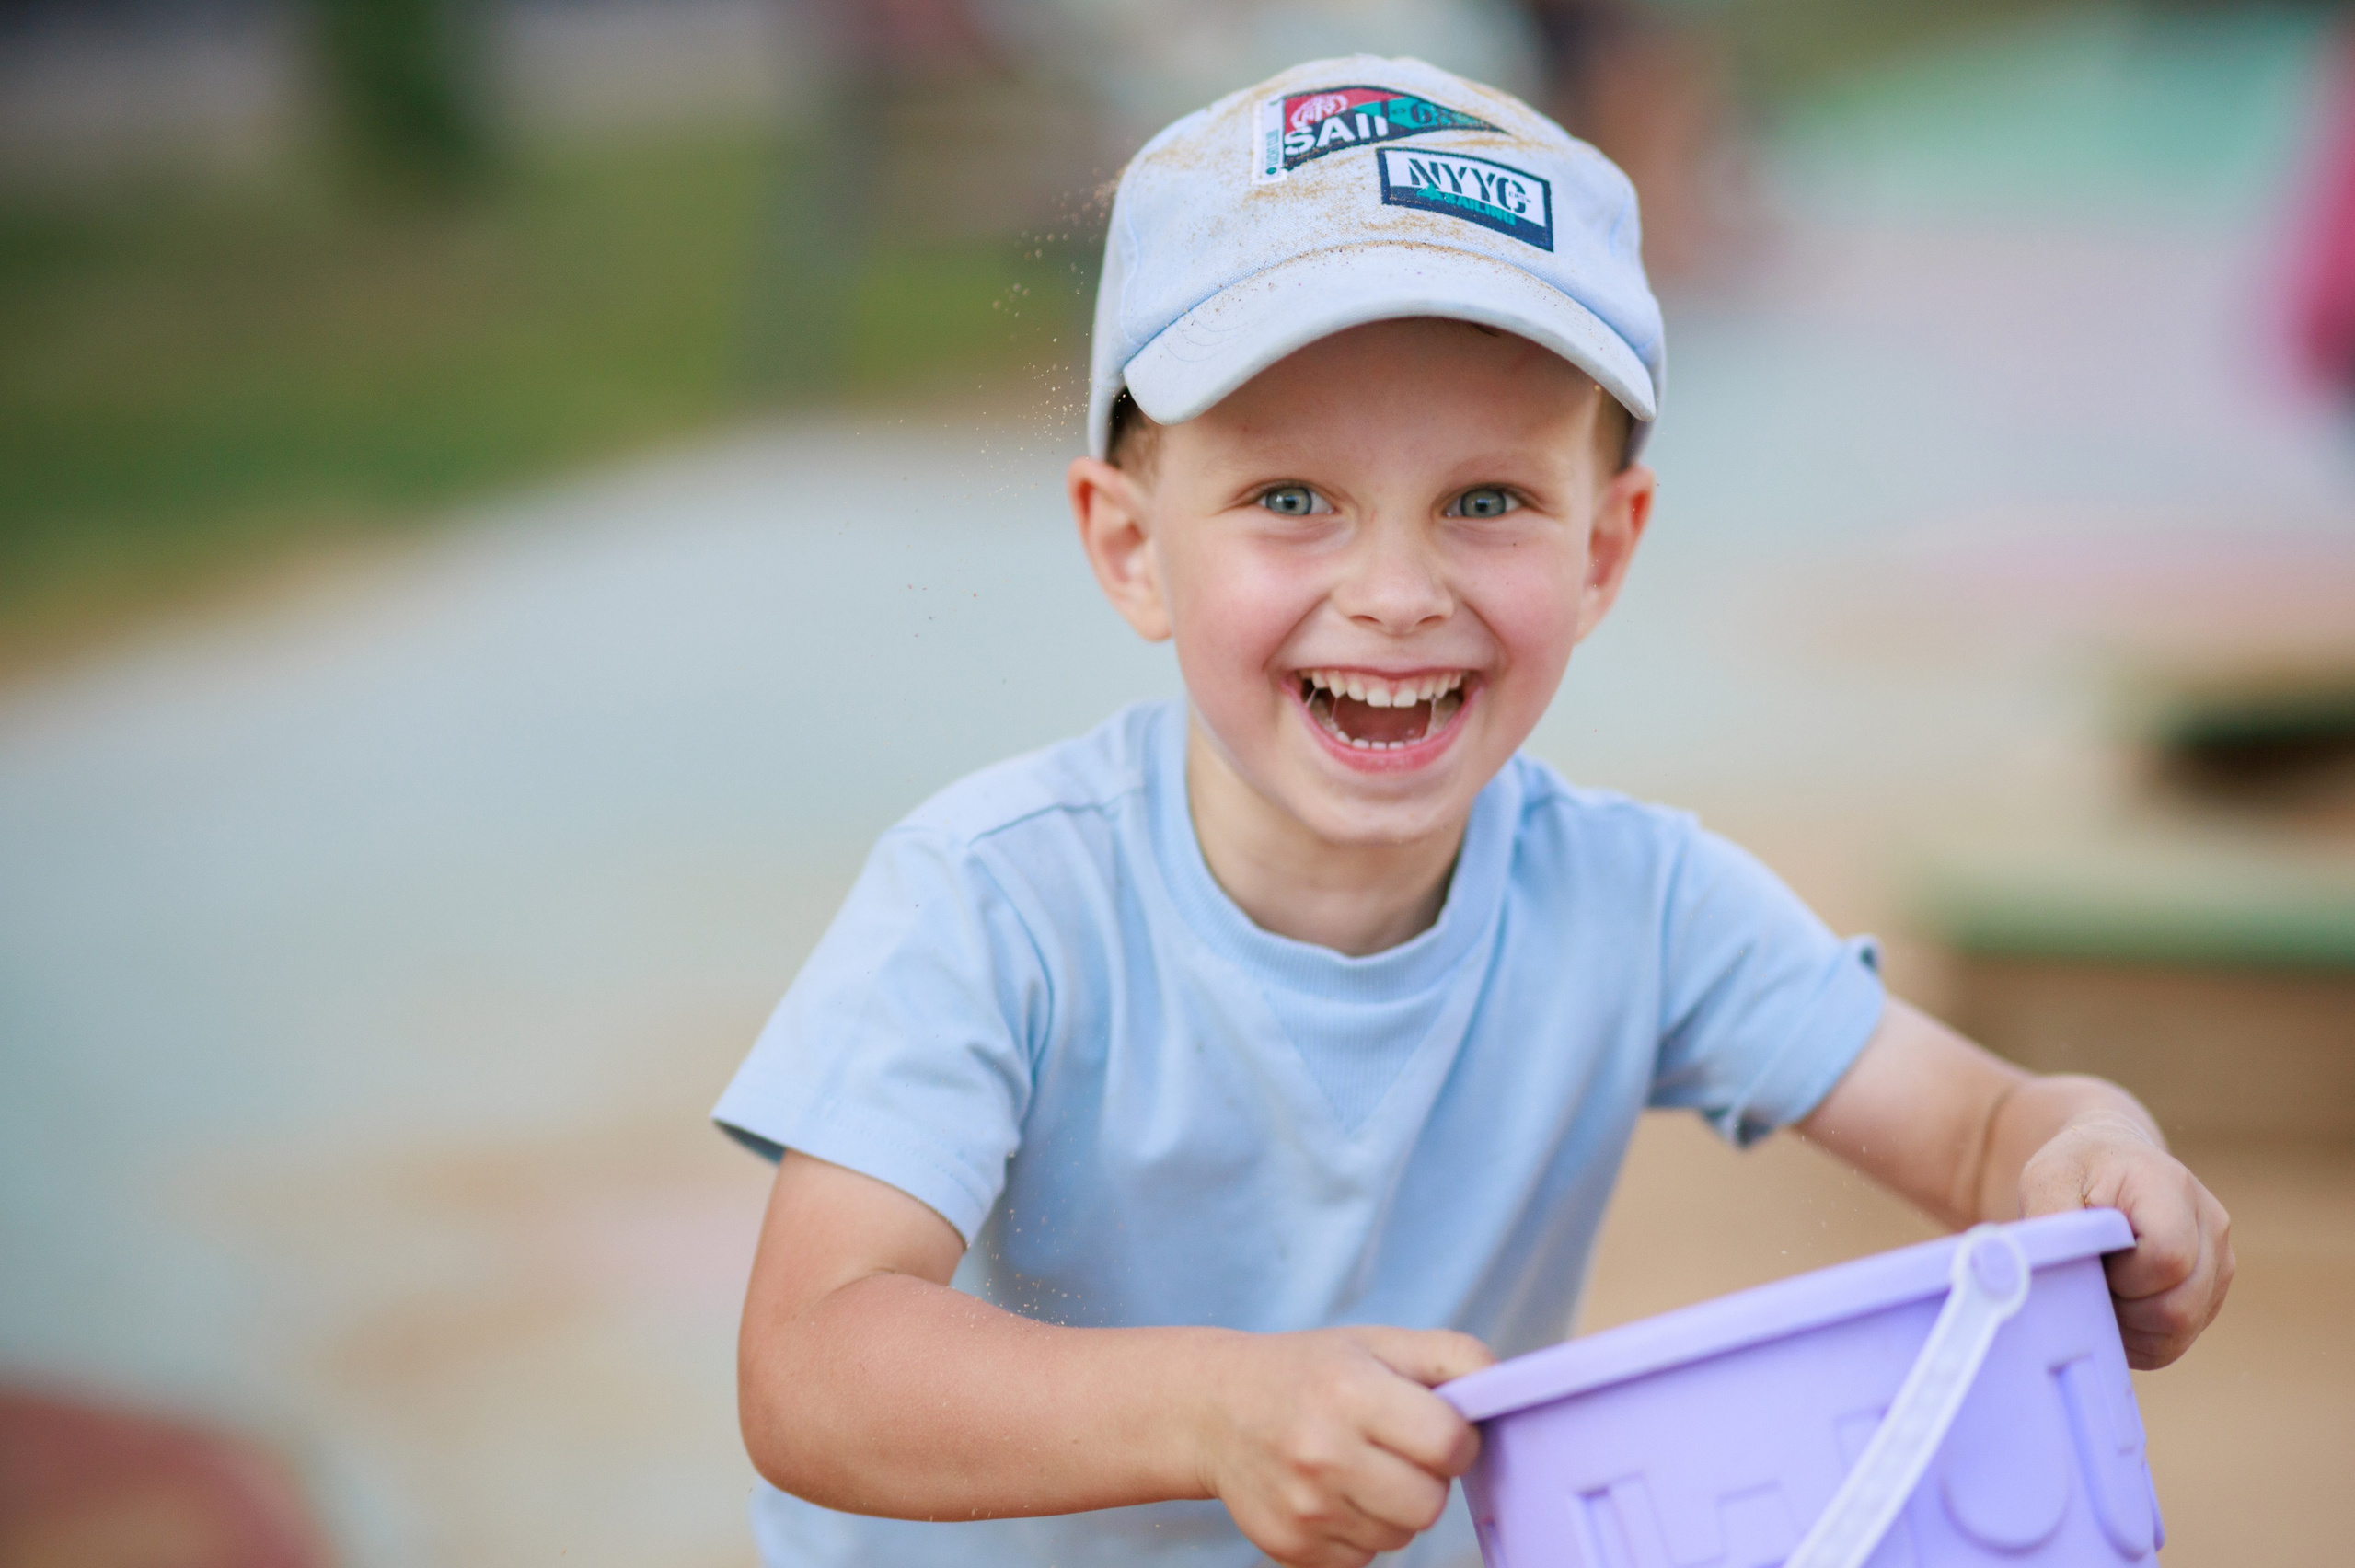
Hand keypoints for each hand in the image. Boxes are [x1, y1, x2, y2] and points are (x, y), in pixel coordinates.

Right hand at [1194, 1325, 1492, 1567]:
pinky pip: (1365, 1557)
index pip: (1449, 1443)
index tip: (1436, 1425)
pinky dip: (1360, 1530)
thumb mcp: (1377, 1343)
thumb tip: (1507, 1391)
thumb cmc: (1310, 1373)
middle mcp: (1322, 1453)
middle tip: (1396, 1449)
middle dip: (1427, 1479)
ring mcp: (1304, 1508)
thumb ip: (1453, 1357)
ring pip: (1401, 1536)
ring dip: (1394, 1507)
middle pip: (1430, 1504)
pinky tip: (1332, 1492)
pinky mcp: (1291, 1548)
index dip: (1457, 1438)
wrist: (1213, 1410)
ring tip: (1357, 1467)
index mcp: (1349, 1391)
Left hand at [2018, 1116, 2233, 1368]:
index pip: (2168, 1258)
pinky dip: (2137, 1336)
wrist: (2111, 1162)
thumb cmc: (2076, 1171)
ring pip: (2180, 1329)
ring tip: (2098, 1287)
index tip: (2091, 1257)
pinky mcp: (2211, 1292)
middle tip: (2088, 1278)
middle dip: (2122, 1308)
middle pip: (2178, 1305)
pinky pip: (2176, 1340)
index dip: (2122, 1276)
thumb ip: (2049, 1223)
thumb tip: (2035, 1275)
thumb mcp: (2047, 1179)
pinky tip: (2114, 1303)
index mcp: (2172, 1188)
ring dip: (2128, 1325)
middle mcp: (2210, 1225)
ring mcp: (2218, 1262)